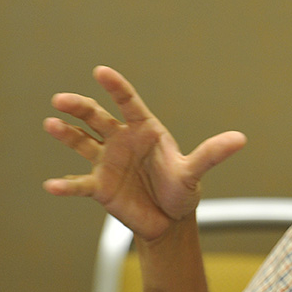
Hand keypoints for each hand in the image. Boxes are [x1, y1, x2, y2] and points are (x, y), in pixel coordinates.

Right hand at [43, 66, 245, 240]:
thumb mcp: (194, 171)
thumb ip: (212, 154)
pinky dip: (66, 184)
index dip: (115, 87)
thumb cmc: (181, 188)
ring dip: (66, 133)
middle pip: (97, 118)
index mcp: (145, 130)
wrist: (168, 219)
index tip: (100, 71)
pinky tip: (52, 185)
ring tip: (50, 124)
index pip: (128, 103)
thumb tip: (240, 139)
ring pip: (82, 142)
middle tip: (61, 100)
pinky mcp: (99, 186)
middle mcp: (122, 140)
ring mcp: (107, 161)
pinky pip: (79, 184)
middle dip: (80, 107)